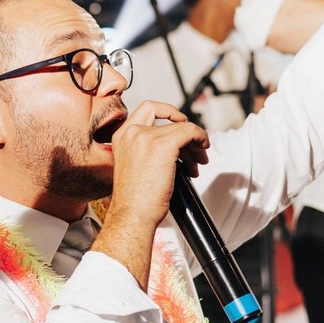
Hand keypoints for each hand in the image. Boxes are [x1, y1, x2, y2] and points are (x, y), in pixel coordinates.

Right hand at [105, 101, 209, 230]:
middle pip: (169, 123)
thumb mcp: (135, 165)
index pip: (148, 108)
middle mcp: (132, 132)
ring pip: (182, 128)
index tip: (179, 122)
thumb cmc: (134, 200)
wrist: (132, 214)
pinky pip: (191, 131)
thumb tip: (176, 144)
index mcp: (121, 136)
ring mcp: (146, 137)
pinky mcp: (163, 145)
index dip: (168, 112)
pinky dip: (201, 139)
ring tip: (198, 163)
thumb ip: (148, 149)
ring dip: (195, 144)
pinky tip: (202, 155)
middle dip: (187, 138)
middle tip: (195, 154)